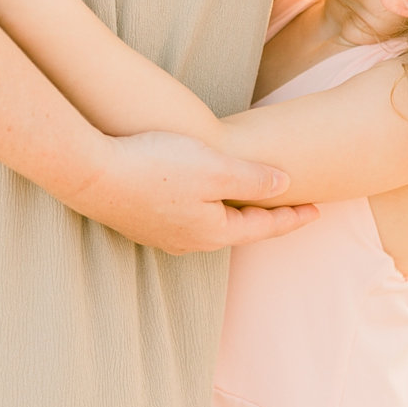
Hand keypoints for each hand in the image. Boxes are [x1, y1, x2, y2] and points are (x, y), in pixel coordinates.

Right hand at [64, 131, 320, 254]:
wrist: (89, 172)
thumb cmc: (154, 165)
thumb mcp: (214, 168)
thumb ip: (253, 179)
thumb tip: (286, 185)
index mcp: (213, 231)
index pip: (264, 227)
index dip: (293, 217)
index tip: (318, 210)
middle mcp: (188, 241)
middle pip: (237, 229)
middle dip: (262, 218)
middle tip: (288, 205)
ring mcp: (161, 234)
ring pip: (209, 225)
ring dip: (231, 212)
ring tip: (245, 199)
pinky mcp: (139, 221)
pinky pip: (184, 217)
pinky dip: (202, 207)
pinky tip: (197, 194)